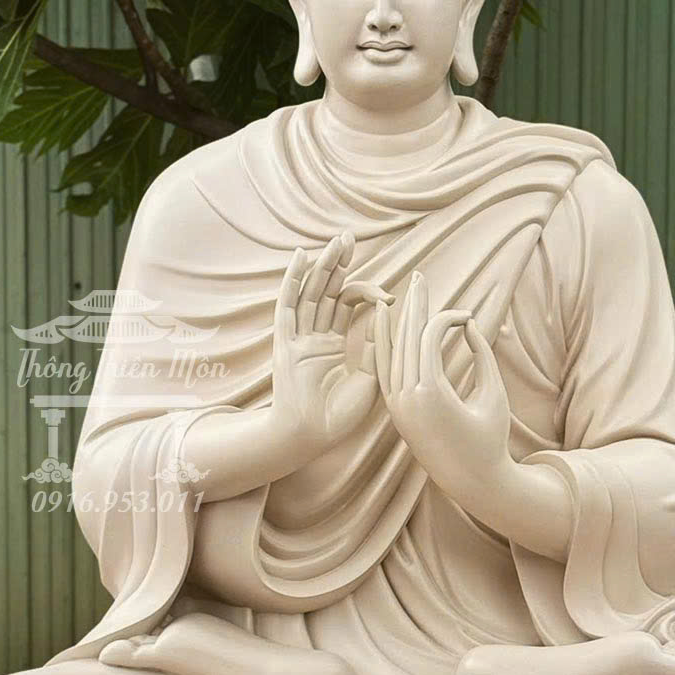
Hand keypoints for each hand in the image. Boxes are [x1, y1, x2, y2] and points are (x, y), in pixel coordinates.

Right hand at [271, 233, 384, 458]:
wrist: (312, 437)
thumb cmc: (339, 416)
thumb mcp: (369, 375)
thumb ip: (375, 344)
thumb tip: (385, 312)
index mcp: (334, 344)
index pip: (348, 304)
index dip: (367, 292)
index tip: (389, 296)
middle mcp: (314, 336)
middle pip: (326, 290)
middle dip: (338, 263)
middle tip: (349, 237)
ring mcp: (298, 338)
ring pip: (310, 292)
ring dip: (322, 265)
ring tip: (337, 241)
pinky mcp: (286, 343)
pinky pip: (287, 306)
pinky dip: (293, 281)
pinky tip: (301, 258)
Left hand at [373, 271, 510, 501]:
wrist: (472, 482)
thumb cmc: (490, 438)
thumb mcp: (493, 395)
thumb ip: (482, 357)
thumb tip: (467, 325)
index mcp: (431, 393)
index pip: (429, 338)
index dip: (447, 318)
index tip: (466, 316)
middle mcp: (407, 398)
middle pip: (406, 338)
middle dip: (415, 306)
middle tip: (420, 276)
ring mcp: (397, 406)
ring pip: (392, 352)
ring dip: (399, 322)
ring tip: (401, 294)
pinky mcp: (395, 412)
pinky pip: (384, 372)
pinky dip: (384, 346)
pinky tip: (383, 326)